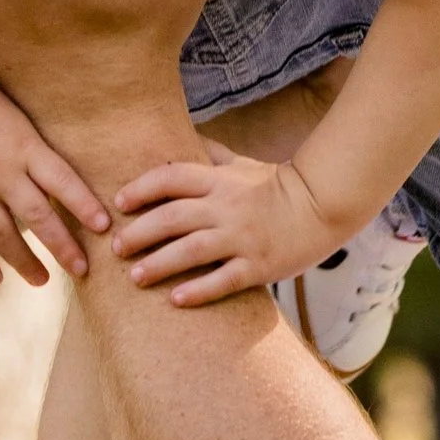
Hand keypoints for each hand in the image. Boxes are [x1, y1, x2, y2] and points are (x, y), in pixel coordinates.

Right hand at [0, 59, 111, 290]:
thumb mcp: (19, 121)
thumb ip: (39, 154)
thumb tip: (69, 189)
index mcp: (24, 146)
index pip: (62, 180)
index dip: (84, 205)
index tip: (103, 228)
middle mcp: (1, 171)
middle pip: (38, 216)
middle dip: (62, 246)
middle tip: (82, 271)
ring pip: (3, 235)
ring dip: (25, 262)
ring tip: (43, 281)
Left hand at [112, 145, 344, 304]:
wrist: (324, 205)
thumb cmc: (278, 185)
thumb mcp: (243, 164)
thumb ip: (211, 156)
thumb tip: (184, 140)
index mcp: (220, 180)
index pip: (170, 178)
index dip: (140, 189)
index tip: (117, 204)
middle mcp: (227, 207)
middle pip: (172, 217)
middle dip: (139, 233)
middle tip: (115, 249)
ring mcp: (242, 238)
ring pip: (192, 250)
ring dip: (159, 264)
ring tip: (135, 278)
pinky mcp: (258, 266)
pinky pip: (223, 280)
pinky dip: (198, 290)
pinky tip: (176, 300)